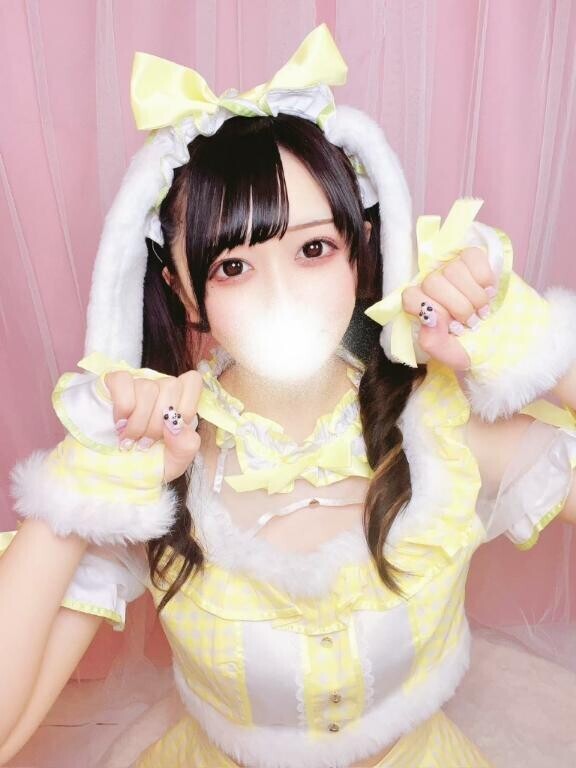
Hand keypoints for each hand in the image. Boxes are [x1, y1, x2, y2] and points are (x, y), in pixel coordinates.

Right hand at [104, 368, 202, 482]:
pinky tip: (118, 424)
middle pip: (171, 386)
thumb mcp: (173, 462)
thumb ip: (186, 445)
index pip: (192, 381)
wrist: (113, 476)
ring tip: (129, 440)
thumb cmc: (146, 464)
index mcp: (177, 402)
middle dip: (158, 423)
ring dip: (138, 421)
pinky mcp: (113, 382)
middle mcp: (158, 387)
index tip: (171, 433)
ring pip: (148, 388)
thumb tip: (177, 425)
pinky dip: (123, 408)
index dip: (185, 408)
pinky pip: (123, 381)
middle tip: (145, 443)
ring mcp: (136, 382)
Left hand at [401, 247, 497, 369]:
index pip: (411, 296)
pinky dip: (485, 278)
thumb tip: (429, 317)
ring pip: (453, 270)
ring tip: (482, 311)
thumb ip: (432, 341)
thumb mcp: (449, 354)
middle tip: (472, 322)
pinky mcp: (472, 258)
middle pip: (433, 282)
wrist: (499, 342)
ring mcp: (451, 268)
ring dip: (474, 297)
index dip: (434, 311)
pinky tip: (489, 292)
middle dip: (458, 307)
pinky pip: (473, 256)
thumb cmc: (469, 347)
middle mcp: (431, 283)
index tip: (451, 327)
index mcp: (420, 306)